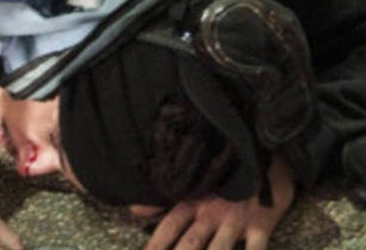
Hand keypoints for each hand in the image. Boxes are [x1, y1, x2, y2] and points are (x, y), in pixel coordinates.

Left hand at [143, 155, 294, 249]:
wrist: (264, 156)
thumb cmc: (226, 177)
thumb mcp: (196, 188)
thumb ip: (166, 202)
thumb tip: (133, 211)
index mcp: (193, 203)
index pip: (169, 227)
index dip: (156, 244)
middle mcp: (211, 213)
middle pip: (191, 244)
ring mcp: (236, 219)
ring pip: (219, 249)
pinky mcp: (261, 223)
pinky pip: (257, 249)